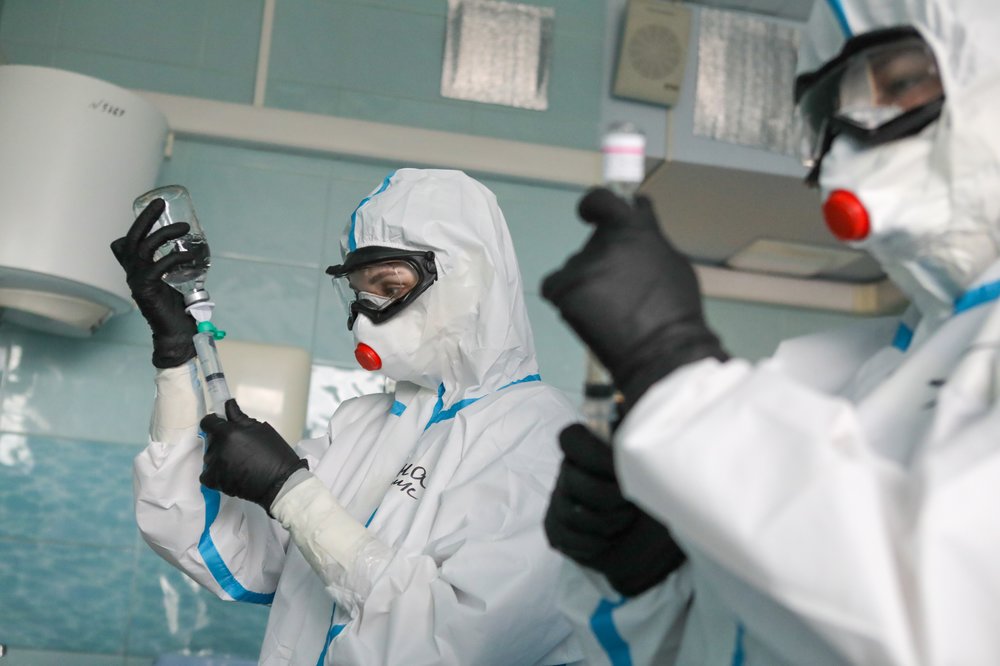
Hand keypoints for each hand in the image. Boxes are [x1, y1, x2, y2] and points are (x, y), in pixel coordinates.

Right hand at [110, 198, 196, 367]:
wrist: (176, 332)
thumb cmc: (176, 306)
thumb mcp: (172, 279)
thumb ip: (172, 265)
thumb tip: (189, 247)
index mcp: (137, 268)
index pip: (130, 239)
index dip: (140, 222)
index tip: (156, 207)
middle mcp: (132, 272)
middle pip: (132, 238)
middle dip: (145, 218)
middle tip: (161, 203)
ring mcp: (137, 280)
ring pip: (144, 248)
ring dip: (164, 234)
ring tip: (185, 227)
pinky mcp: (146, 290)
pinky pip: (158, 266)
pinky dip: (174, 258)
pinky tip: (189, 256)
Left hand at [200, 399, 308, 514]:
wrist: (280, 482)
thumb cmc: (275, 454)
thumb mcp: (260, 429)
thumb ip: (239, 417)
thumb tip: (228, 405)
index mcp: (228, 433)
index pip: (208, 422)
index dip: (214, 421)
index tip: (221, 424)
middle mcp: (217, 449)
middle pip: (210, 439)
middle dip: (221, 439)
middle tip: (238, 445)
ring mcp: (214, 466)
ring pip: (209, 456)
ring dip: (219, 455)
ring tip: (237, 460)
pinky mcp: (214, 481)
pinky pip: (207, 473)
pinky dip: (215, 472)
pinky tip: (229, 471)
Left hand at [542, 188, 726, 411]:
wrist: (661, 352)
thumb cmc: (675, 312)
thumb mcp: (674, 263)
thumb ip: (650, 238)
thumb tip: (638, 223)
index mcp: (634, 229)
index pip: (603, 200)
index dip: (596, 206)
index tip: (591, 214)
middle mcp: (605, 242)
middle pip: (595, 241)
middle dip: (605, 259)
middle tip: (620, 288)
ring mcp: (582, 266)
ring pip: (578, 266)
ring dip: (588, 280)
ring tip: (611, 308)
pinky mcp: (564, 290)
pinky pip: (556, 285)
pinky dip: (566, 295)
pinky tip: (586, 310)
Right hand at [544, 423, 685, 596]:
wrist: (656, 534)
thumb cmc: (655, 492)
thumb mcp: (653, 458)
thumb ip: (638, 432)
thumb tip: (632, 401)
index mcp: (589, 448)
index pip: (571, 438)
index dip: (594, 455)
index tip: (619, 468)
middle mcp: (569, 471)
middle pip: (571, 480)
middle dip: (607, 497)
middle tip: (631, 503)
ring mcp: (560, 500)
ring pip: (569, 512)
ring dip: (604, 523)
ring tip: (625, 521)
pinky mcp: (557, 529)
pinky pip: (565, 536)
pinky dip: (591, 543)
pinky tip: (608, 539)